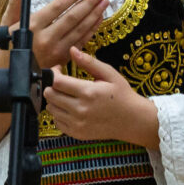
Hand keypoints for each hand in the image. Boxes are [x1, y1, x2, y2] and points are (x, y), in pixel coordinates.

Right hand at [0, 0, 107, 69]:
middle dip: (89, 4)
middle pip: (72, 18)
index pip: (58, 7)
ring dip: (94, 15)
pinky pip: (81, 42)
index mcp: (33, 26)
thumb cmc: (8, 46)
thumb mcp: (7, 24)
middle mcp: (46, 38)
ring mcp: (56, 50)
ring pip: (79, 30)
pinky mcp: (62, 59)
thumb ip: (15, 4)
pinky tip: (99, 19)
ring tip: (104, 2)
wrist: (9, 75)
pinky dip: (91, 30)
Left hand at [44, 47, 159, 147]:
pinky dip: (59, 113)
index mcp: (88, 92)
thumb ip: (89, 62)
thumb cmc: (122, 95)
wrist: (133, 120)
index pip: (57, 82)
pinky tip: (69, 107)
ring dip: (54, 99)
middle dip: (52, 85)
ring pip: (50, 109)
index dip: (54, 73)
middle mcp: (80, 110)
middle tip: (62, 81)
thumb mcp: (109, 74)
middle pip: (50, 95)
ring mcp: (78, 124)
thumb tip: (72, 50)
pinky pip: (56, 121)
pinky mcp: (77, 133)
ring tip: (66, 94)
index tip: (59, 69)